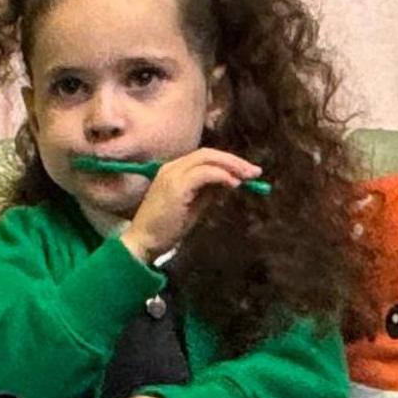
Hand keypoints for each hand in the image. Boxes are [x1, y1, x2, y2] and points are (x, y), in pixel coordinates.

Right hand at [115, 146, 263, 264]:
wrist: (143, 243)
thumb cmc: (165, 229)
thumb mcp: (193, 207)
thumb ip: (208, 192)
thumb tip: (230, 182)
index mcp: (173, 171)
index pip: (204, 158)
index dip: (227, 162)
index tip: (246, 173)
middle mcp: (171, 168)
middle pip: (208, 153)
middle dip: (234, 161)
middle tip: (254, 172)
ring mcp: (172, 174)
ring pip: (207, 158)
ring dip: (231, 166)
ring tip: (249, 177)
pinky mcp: (175, 186)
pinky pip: (204, 173)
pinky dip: (222, 176)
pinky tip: (234, 184)